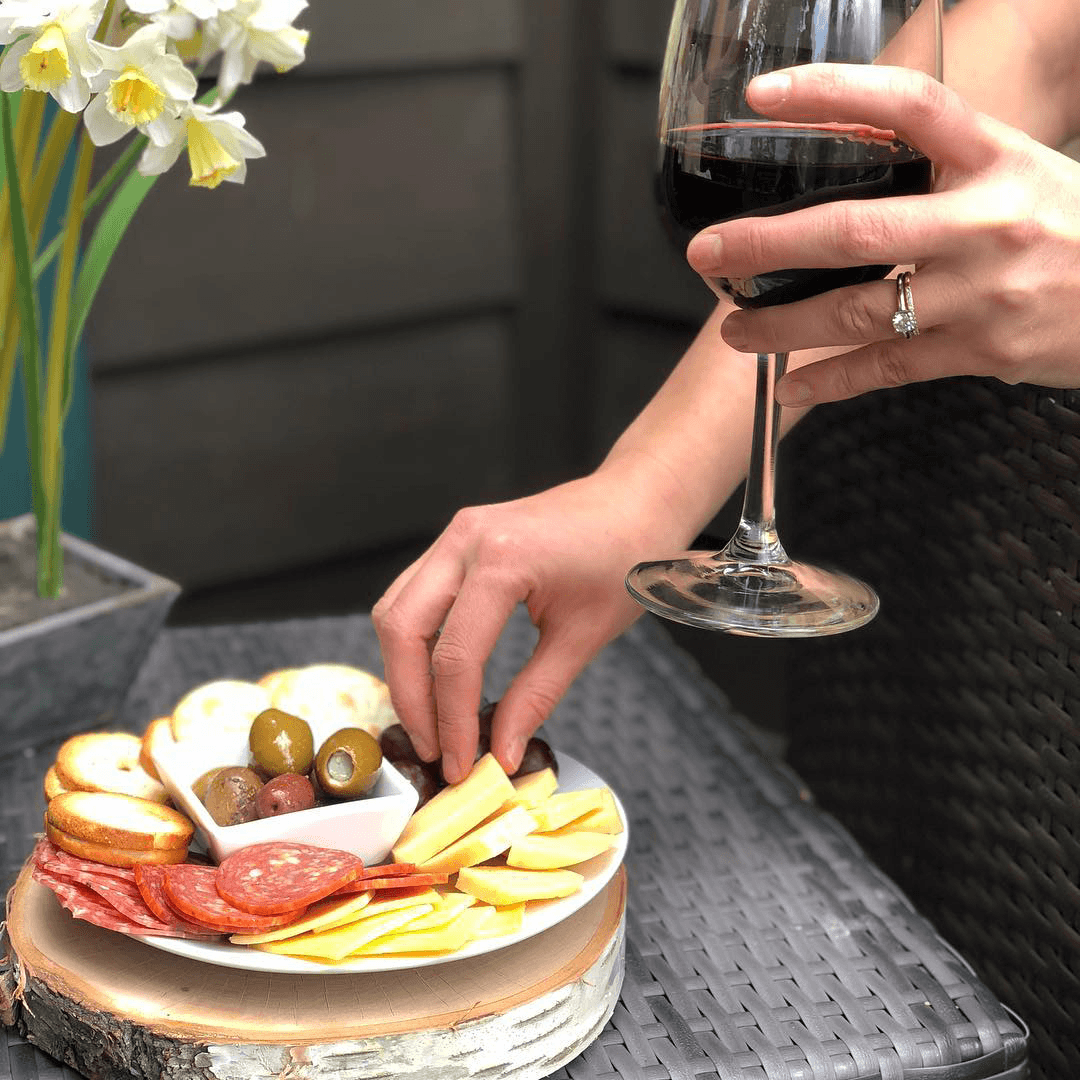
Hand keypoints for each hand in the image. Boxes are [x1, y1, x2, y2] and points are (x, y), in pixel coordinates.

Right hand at [372, 466, 686, 783]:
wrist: (636, 502)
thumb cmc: (625, 558)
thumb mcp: (585, 637)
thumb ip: (535, 697)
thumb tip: (501, 752)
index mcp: (503, 561)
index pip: (455, 656)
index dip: (452, 721)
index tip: (460, 765)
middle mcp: (466, 540)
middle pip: (402, 629)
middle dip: (411, 699)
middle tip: (434, 750)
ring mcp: (456, 535)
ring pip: (396, 610)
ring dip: (404, 671)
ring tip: (431, 722)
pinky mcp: (457, 540)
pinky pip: (413, 594)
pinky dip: (415, 641)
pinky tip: (435, 678)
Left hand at [685, 63, 1079, 404]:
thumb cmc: (1075, 229)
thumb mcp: (1023, 172)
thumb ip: (947, 170)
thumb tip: (856, 168)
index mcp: (997, 158)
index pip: (909, 105)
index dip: (831, 93)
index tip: (763, 97)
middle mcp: (986, 222)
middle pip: (854, 229)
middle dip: (765, 245)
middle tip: (706, 253)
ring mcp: (981, 293)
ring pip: (858, 312)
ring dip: (782, 327)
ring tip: (732, 332)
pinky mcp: (981, 352)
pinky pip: (888, 369)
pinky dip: (830, 383)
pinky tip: (790, 390)